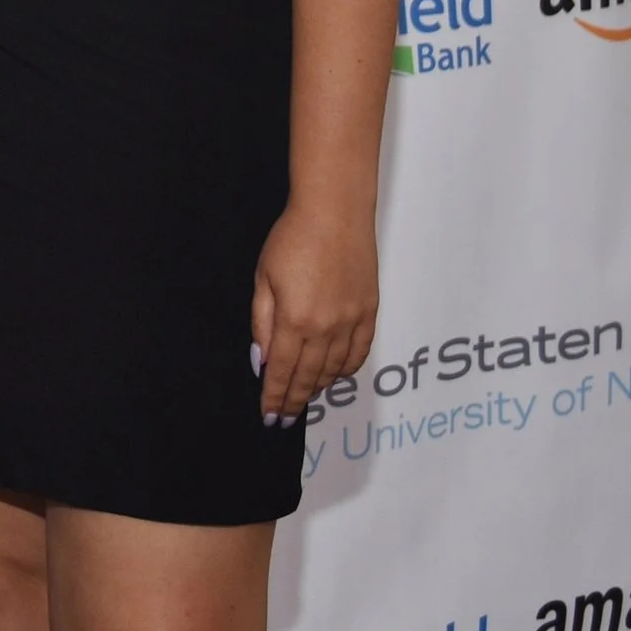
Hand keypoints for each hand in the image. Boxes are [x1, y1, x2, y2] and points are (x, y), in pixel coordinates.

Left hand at [252, 197, 377, 422]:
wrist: (334, 214)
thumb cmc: (292, 238)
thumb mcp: (264, 277)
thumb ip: (262, 322)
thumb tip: (261, 360)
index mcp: (294, 319)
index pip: (282, 371)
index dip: (275, 397)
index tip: (269, 415)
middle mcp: (326, 328)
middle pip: (308, 377)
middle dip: (294, 400)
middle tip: (284, 417)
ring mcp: (351, 323)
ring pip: (334, 371)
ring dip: (317, 387)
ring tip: (303, 396)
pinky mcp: (369, 314)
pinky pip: (358, 355)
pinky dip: (344, 371)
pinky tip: (333, 374)